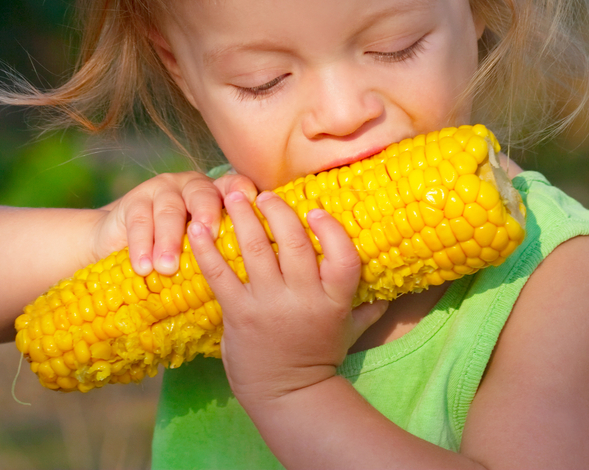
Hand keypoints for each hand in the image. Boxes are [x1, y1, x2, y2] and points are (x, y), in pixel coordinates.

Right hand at [96, 171, 257, 275]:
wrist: (127, 245)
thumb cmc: (180, 254)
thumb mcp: (205, 251)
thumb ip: (226, 251)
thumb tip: (255, 271)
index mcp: (217, 195)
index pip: (233, 186)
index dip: (240, 190)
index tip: (249, 199)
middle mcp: (192, 187)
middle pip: (203, 195)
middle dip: (207, 214)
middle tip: (209, 237)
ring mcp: (163, 191)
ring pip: (170, 210)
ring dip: (169, 240)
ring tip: (168, 268)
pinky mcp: (135, 200)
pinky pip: (140, 221)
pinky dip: (142, 246)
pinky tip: (144, 267)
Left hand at [188, 189, 388, 407]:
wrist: (287, 395)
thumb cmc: (319, 358)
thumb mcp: (350, 332)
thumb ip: (367, 309)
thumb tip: (390, 292)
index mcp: (334, 300)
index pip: (343, 256)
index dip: (331, 229)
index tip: (315, 209)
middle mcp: (304, 298)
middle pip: (295, 243)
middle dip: (278, 211)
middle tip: (263, 193)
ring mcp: (270, 305)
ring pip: (256, 250)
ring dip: (244, 217)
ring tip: (234, 194)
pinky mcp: (239, 314)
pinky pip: (221, 274)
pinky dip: (207, 249)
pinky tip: (197, 228)